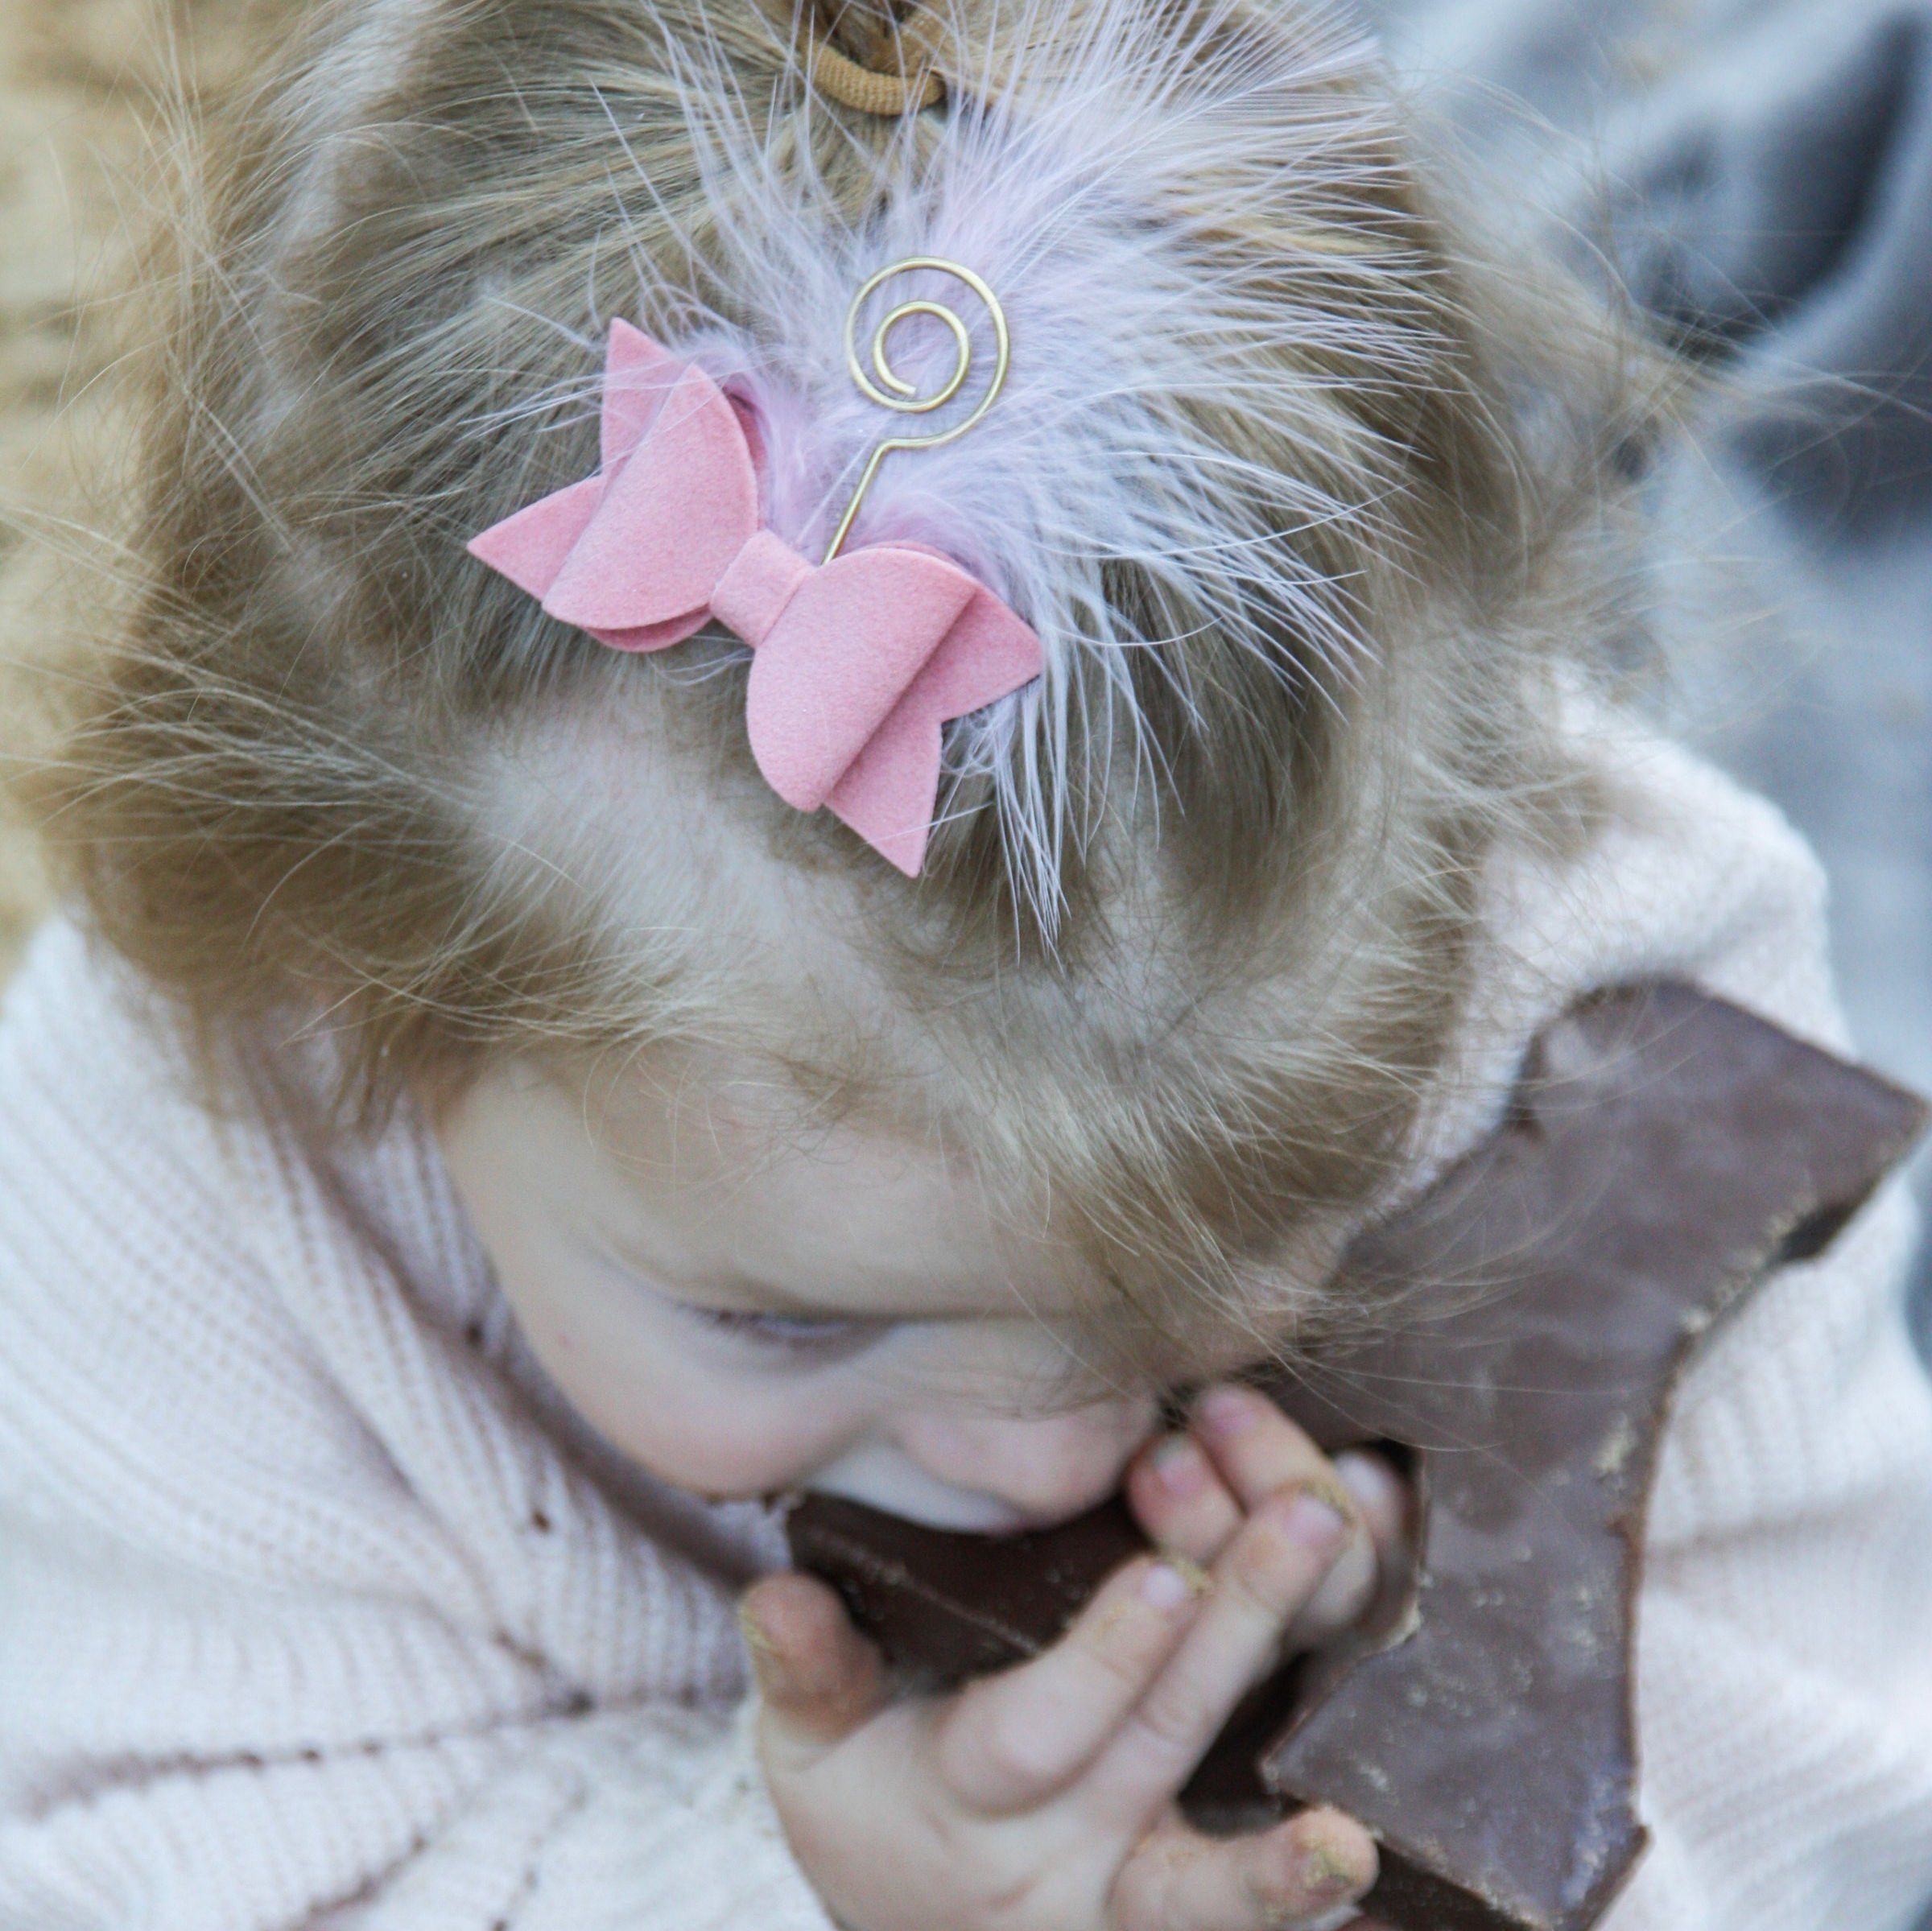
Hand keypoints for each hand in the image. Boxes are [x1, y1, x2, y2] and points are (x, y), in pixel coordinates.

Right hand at [743, 1383, 1398, 1930]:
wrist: (904, 1914)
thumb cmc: (861, 1791)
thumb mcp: (809, 1738)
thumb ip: (806, 1668)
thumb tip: (776, 1597)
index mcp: (959, 1800)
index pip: (1034, 1733)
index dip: (1101, 1659)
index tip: (1164, 1570)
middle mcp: (1055, 1863)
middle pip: (1154, 1748)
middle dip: (1237, 1629)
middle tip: (1307, 1519)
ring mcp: (1122, 1907)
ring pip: (1208, 1872)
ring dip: (1286, 1838)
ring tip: (1355, 1825)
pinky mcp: (1170, 1919)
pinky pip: (1230, 1916)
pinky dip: (1296, 1898)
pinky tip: (1366, 1874)